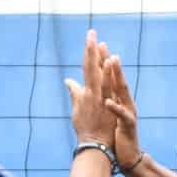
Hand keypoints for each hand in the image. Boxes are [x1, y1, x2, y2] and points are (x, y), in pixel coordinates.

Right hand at [66, 29, 115, 144]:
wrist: (93, 145)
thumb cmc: (86, 128)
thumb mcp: (77, 108)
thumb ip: (75, 93)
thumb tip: (68, 81)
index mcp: (86, 91)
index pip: (87, 67)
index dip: (88, 52)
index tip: (90, 37)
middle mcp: (91, 92)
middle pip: (90, 67)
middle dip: (90, 49)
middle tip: (91, 31)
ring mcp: (97, 98)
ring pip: (98, 74)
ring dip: (98, 58)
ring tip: (100, 43)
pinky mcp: (103, 104)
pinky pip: (106, 86)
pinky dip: (106, 74)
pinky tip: (108, 63)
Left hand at [101, 53, 143, 171]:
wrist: (127, 157)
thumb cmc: (114, 136)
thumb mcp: (104, 115)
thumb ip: (96, 100)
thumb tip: (84, 87)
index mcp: (116, 100)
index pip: (108, 77)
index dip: (103, 61)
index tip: (97, 44)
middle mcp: (124, 102)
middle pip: (116, 79)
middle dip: (110, 61)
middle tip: (104, 45)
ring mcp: (127, 112)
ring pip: (122, 91)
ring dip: (117, 76)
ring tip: (112, 61)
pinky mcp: (128, 126)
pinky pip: (121, 115)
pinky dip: (115, 108)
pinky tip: (107, 101)